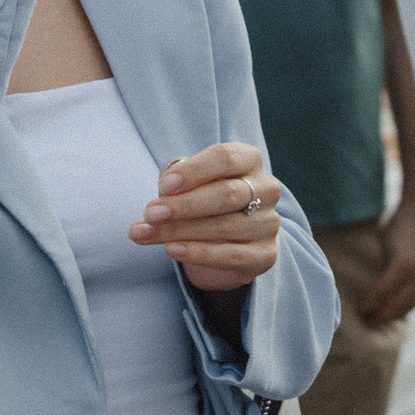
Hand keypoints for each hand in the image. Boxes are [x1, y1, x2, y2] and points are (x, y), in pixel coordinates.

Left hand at [130, 142, 282, 292]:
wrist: (223, 244)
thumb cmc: (202, 201)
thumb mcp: (188, 183)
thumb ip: (177, 181)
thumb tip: (164, 189)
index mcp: (249, 161)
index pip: (225, 158)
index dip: (194, 171)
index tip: (164, 185)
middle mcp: (266, 189)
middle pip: (226, 194)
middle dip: (184, 205)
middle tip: (150, 213)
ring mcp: (268, 223)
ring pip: (224, 226)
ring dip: (180, 231)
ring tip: (146, 234)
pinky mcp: (265, 255)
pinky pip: (231, 255)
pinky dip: (198, 253)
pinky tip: (172, 250)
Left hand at [359, 191, 414, 325]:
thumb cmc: (401, 221)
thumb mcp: (386, 242)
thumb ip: (385, 265)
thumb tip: (376, 288)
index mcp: (404, 262)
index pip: (384, 292)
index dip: (372, 305)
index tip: (361, 313)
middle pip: (400, 303)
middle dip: (384, 315)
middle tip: (369, 323)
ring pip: (413, 302)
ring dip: (397, 314)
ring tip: (382, 320)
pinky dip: (409, 304)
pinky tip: (399, 310)